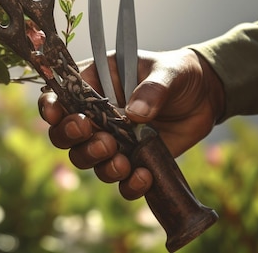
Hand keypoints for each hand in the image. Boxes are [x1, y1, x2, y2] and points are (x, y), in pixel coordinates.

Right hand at [38, 48, 223, 199]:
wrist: (206, 96)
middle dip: (74, 140)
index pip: (59, 96)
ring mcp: (112, 140)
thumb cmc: (179, 73)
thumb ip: (153, 88)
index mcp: (94, 83)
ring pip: (86, 160)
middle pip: (64, 135)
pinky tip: (144, 176)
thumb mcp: (168, 72)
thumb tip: (135, 112)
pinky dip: (127, 185)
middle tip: (103, 139)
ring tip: (123, 161)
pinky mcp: (132, 161)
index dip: (50, 107)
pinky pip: (119, 181)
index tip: (56, 114)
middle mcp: (95, 114)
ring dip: (99, 164)